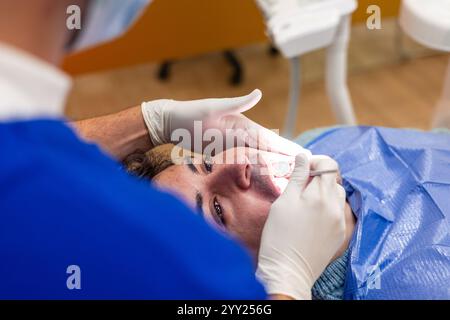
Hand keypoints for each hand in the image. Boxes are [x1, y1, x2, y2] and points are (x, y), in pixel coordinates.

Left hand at [141, 89, 310, 156]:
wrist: (174, 122)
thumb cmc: (192, 113)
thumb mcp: (215, 107)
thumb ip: (238, 103)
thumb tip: (259, 93)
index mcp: (244, 125)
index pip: (270, 138)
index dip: (287, 147)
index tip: (304, 153)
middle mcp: (242, 135)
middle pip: (269, 149)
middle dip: (287, 156)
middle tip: (307, 164)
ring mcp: (234, 144)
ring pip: (260, 156)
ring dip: (276, 163)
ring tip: (293, 171)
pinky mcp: (224, 152)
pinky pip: (245, 161)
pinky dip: (258, 166)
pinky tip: (266, 171)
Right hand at [256, 154, 345, 299]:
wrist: (288, 271)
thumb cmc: (279, 236)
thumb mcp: (284, 202)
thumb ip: (296, 177)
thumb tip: (303, 157)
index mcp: (320, 196)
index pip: (329, 165)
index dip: (315, 162)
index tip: (302, 169)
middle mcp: (336, 207)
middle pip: (334, 180)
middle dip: (319, 179)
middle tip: (300, 188)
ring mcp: (341, 222)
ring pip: (338, 196)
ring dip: (325, 193)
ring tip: (306, 204)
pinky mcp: (340, 234)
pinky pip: (339, 213)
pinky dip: (328, 209)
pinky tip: (312, 219)